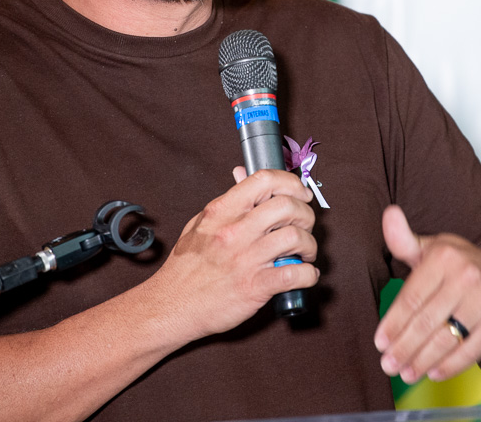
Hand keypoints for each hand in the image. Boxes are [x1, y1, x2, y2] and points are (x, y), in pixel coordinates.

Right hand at [147, 168, 318, 339]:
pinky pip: (294, 274)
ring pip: (295, 237)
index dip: (291, 182)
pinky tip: (306, 275)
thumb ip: (227, 201)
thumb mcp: (199, 224)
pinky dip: (308, 274)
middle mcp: (234, 232)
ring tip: (305, 253)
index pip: (264, 180)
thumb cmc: (185, 268)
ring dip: (309, 245)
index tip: (300, 192)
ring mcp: (245, 259)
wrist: (170, 306)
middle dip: (305, 214)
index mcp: (221, 212)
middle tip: (304, 225)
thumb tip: (243, 174)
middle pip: (287, 206)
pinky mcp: (254, 287)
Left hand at [374, 205, 480, 383]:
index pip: (411, 297)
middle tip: (387, 364)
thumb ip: (404, 239)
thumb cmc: (462, 264)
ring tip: (405, 372)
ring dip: (421, 361)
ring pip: (446, 340)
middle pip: (426, 322)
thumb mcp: (434, 248)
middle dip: (403, 348)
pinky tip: (433, 373)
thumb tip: (388, 213)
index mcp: (444, 258)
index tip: (379, 342)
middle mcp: (466, 278)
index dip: (393, 323)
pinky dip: (449, 366)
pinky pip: (470, 352)